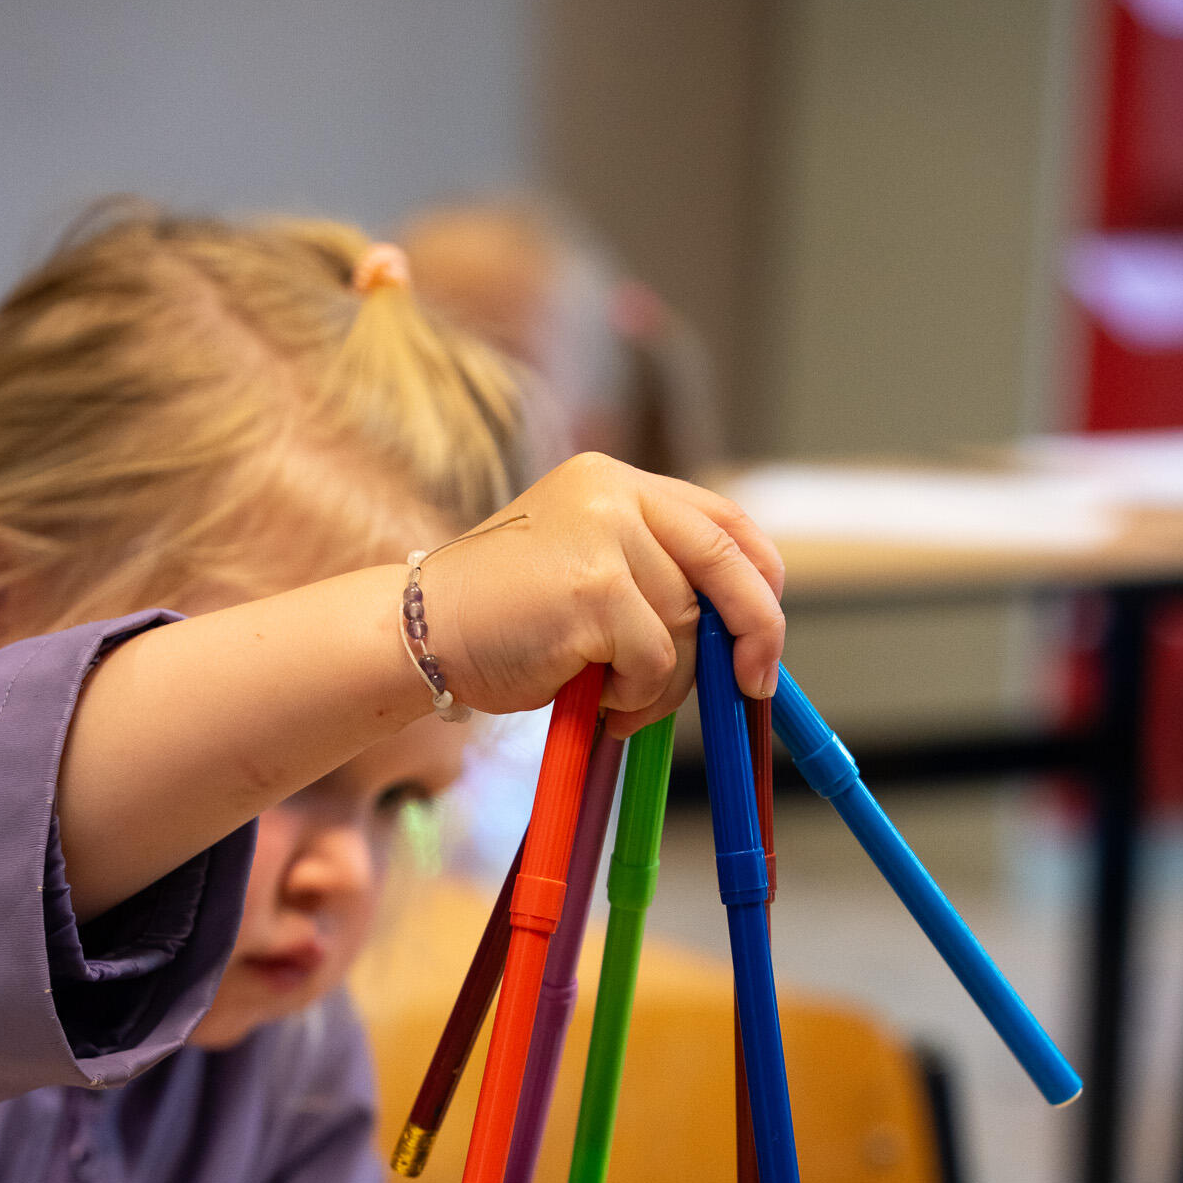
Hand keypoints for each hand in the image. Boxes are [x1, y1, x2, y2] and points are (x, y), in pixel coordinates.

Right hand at [420, 452, 785, 732]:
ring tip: (617, 698)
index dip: (758, 576)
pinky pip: (656, 657)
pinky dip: (638, 695)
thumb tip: (741, 633)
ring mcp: (603, 536)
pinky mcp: (594, 587)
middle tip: (753, 682)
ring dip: (667, 682)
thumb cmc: (501, 623)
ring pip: (688, 623)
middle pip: (724, 562)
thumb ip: (651, 579)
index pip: (721, 519)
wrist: (418, 635)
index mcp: (614, 482)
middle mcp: (613, 494)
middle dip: (755, 628)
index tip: (763, 630)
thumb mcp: (585, 576)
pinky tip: (599, 700)